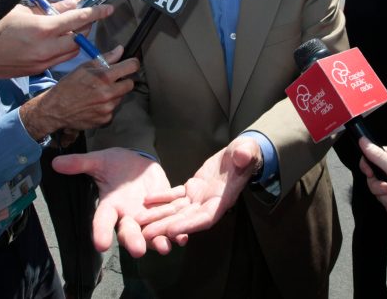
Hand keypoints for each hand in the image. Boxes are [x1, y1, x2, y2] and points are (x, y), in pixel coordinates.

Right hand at [0, 3, 114, 78]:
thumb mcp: (21, 9)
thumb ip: (49, 9)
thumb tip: (70, 5)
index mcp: (42, 29)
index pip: (78, 19)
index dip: (96, 13)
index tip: (108, 8)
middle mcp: (45, 49)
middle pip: (79, 39)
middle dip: (84, 28)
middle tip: (83, 17)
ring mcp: (41, 62)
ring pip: (71, 52)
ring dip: (74, 41)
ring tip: (67, 29)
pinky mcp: (36, 70)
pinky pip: (58, 59)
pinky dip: (61, 50)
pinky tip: (53, 42)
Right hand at [19, 47, 138, 137]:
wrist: (56, 109)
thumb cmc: (68, 86)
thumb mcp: (84, 68)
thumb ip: (105, 58)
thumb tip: (120, 50)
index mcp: (104, 77)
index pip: (131, 67)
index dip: (133, 64)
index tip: (131, 64)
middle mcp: (109, 93)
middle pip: (130, 84)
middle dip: (123, 81)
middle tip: (111, 81)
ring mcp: (108, 108)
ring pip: (121, 97)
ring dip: (114, 94)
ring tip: (98, 94)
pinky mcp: (105, 119)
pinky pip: (113, 110)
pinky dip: (107, 106)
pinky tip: (95, 104)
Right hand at [52, 148, 178, 256]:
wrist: (137, 164)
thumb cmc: (115, 164)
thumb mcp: (99, 161)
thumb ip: (80, 163)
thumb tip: (56, 162)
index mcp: (110, 206)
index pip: (102, 222)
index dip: (100, 233)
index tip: (100, 245)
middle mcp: (127, 215)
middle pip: (129, 232)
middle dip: (133, 241)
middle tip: (138, 250)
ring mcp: (147, 215)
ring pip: (151, 233)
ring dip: (157, 241)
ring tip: (164, 247)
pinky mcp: (165, 210)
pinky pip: (170, 223)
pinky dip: (176, 232)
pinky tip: (182, 237)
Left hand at [139, 136, 262, 239]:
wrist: (241, 153)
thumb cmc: (247, 154)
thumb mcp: (248, 152)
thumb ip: (245, 155)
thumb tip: (241, 156)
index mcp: (223, 199)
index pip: (205, 217)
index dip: (189, 225)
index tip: (171, 231)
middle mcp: (209, 203)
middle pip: (185, 219)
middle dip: (165, 227)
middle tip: (145, 234)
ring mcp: (200, 197)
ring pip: (177, 210)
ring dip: (158, 215)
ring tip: (138, 221)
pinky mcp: (193, 188)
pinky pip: (175, 195)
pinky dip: (161, 198)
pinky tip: (146, 200)